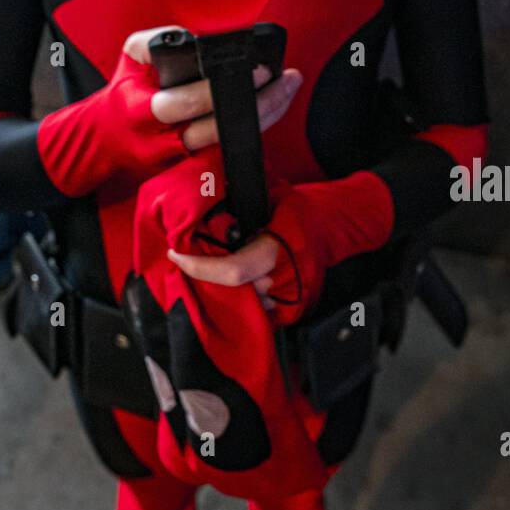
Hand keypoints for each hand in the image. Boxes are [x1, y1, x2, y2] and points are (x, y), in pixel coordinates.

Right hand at [123, 25, 302, 150]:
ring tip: (287, 86)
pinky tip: (274, 106)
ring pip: (232, 140)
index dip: (218, 88)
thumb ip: (154, 43)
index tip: (253, 67)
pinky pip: (234, 147)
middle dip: (256, 102)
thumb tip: (190, 38)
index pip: (183, 102)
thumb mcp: (129, 61)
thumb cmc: (124, 96)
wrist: (108, 141)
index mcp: (143, 111)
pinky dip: (255, 127)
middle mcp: (164, 140)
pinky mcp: (196, 168)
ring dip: (265, 114)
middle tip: (281, 76)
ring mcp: (183, 159)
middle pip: (217, 127)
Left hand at [168, 176, 376, 326]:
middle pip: (232, 290)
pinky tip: (239, 282)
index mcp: (278, 251)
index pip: (232, 271)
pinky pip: (258, 312)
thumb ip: (242, 207)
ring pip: (244, 303)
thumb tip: (204, 202)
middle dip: (210, 277)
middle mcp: (284, 281)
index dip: (200, 267)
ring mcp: (290, 301)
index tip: (177, 255)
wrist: (332, 225)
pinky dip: (245, 299)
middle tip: (194, 258)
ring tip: (219, 267)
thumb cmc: (301, 209)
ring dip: (227, 289)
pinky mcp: (293, 312)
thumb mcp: (272, 197)